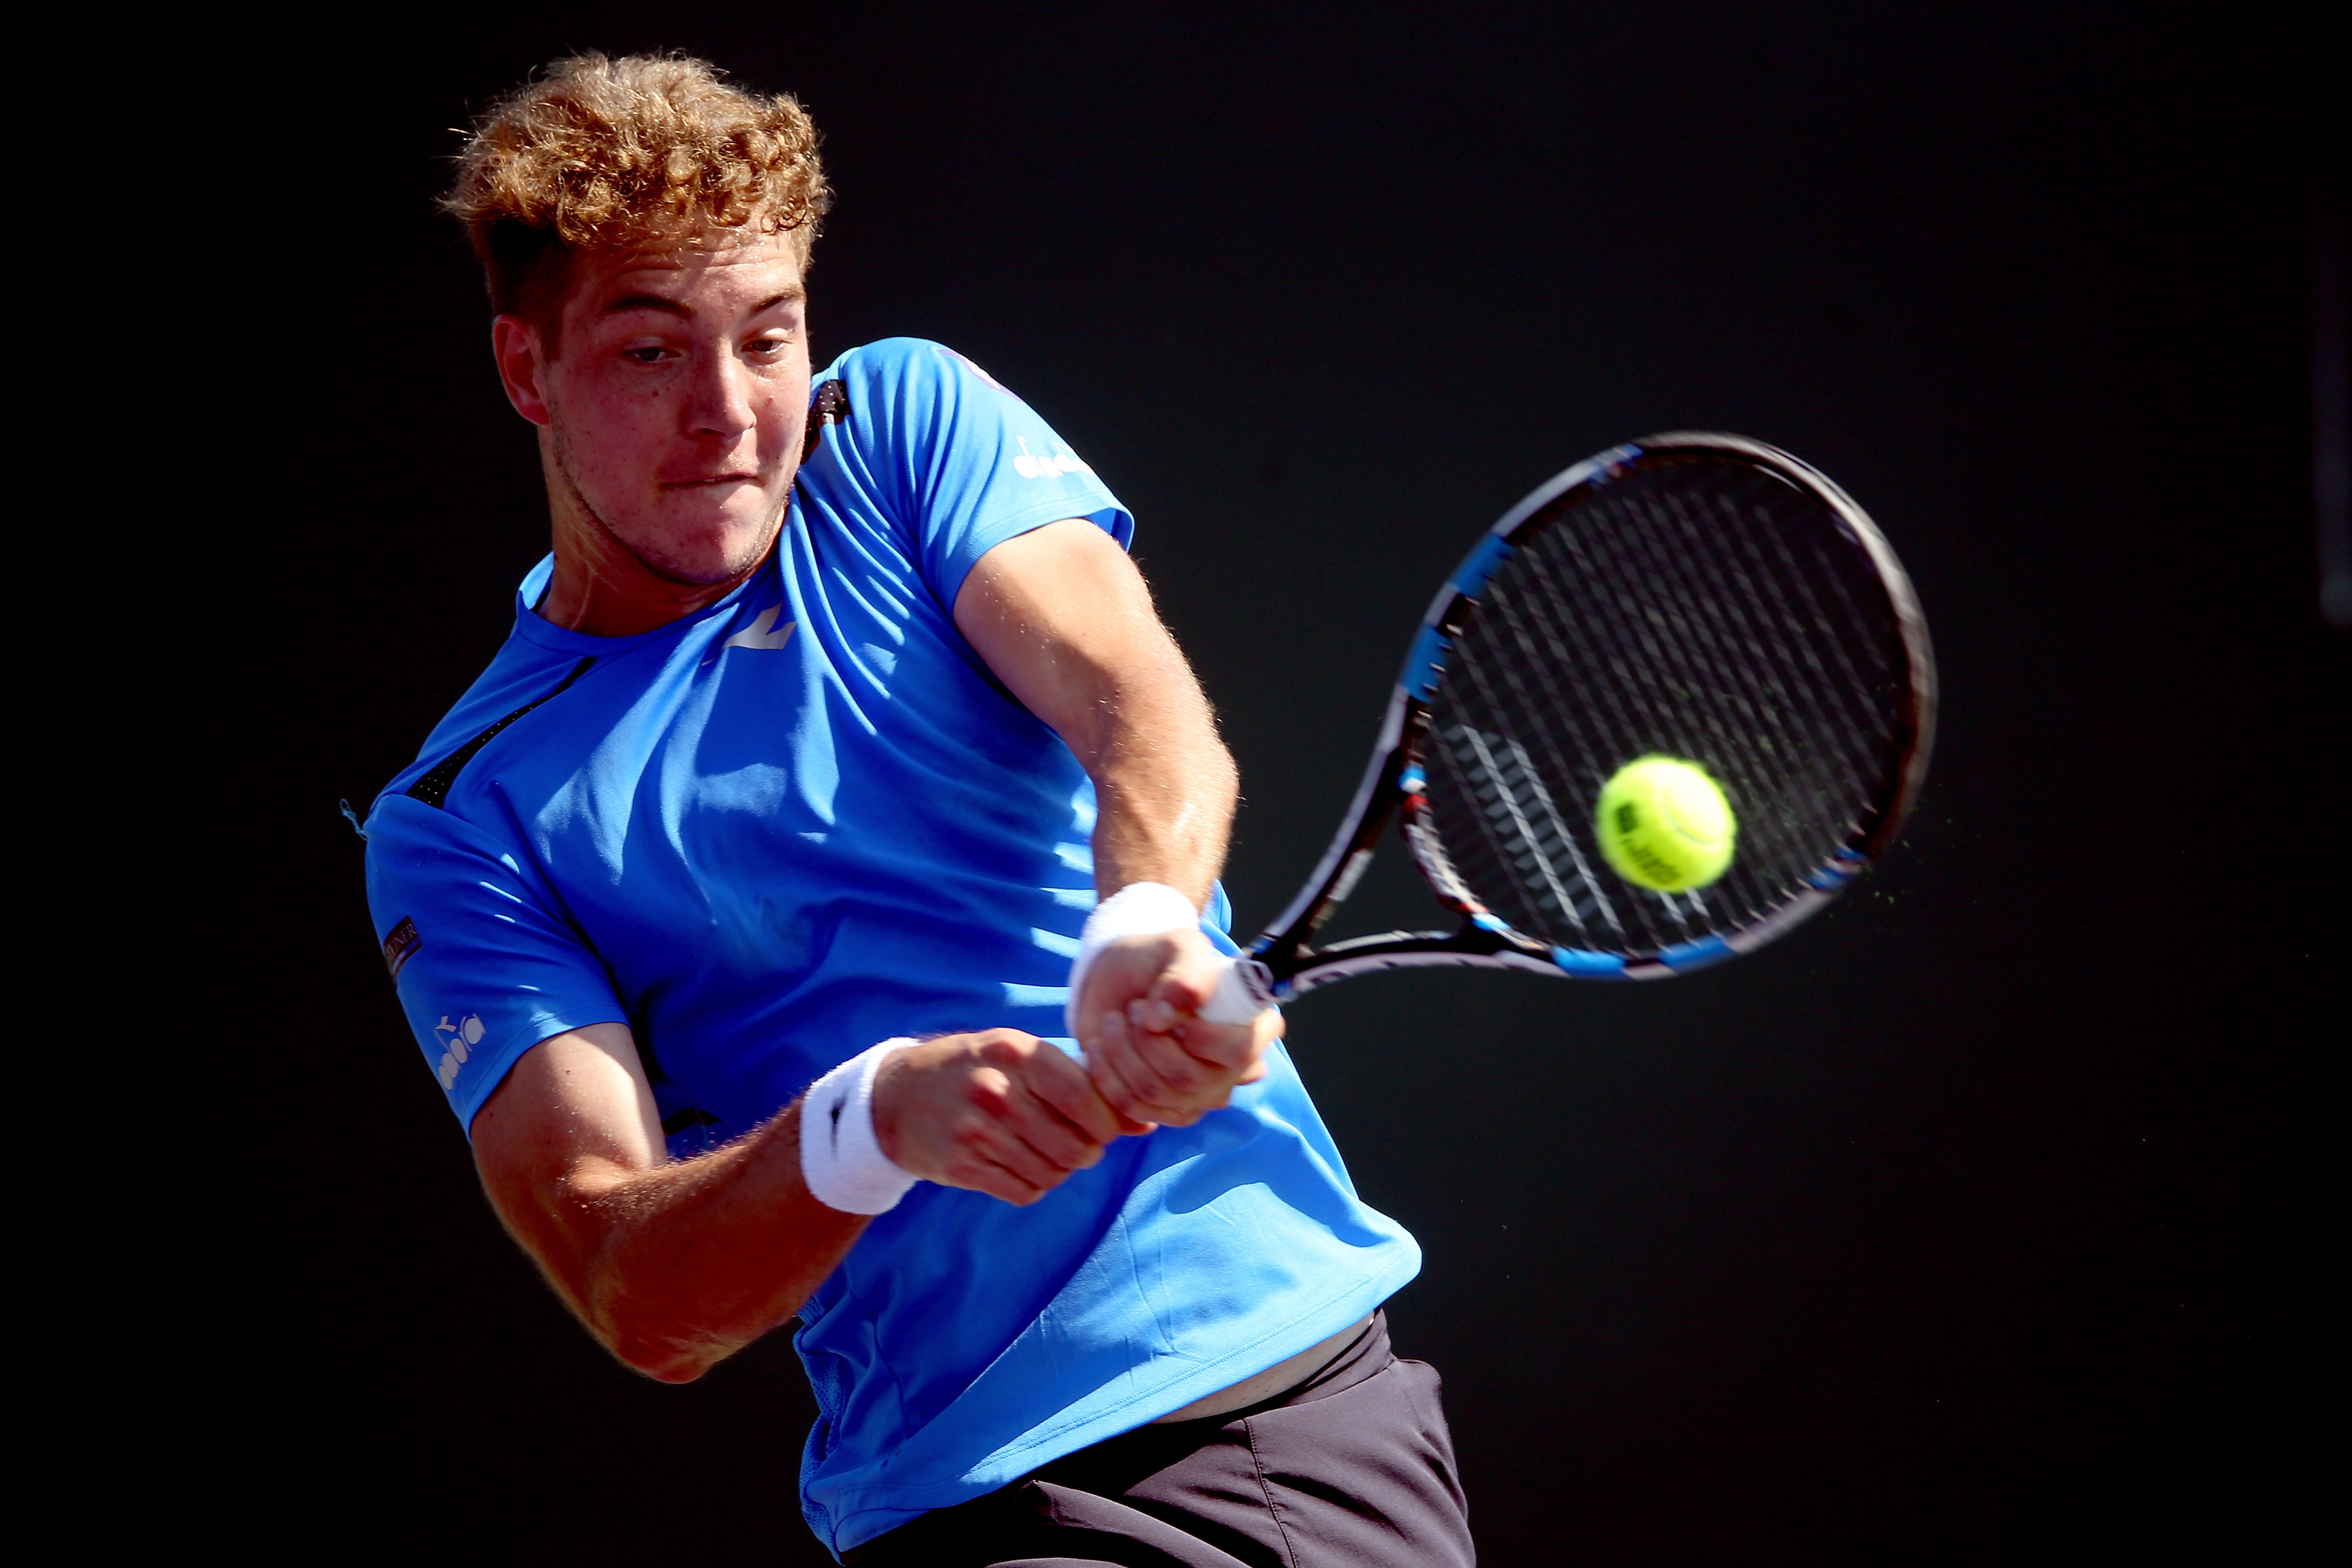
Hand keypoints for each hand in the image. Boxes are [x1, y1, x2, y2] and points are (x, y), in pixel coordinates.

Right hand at [868, 1030, 1131, 1205]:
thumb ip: (1082, 1084)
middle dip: (1086, 1152)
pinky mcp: (960, 1165)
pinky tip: (1019, 1166)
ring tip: (1045, 1153)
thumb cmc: (974, 1070)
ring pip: (1052, 1172)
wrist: (896, 1096)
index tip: (1103, 1127)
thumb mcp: (1021, 1058)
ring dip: (1058, 1170)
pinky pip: (1023, 1191)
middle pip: (1076, 1145)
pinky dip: (1032, 1186)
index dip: (1107, 1122)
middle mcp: (995, 1089)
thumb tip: (1147, 1123)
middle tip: (1076, 1145)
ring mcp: (974, 1129)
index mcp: (1016, 1052)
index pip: (1086, 1097)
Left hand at [1077, 928, 1283, 1127]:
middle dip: (1148, 1041)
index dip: (1200, 1039)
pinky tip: (1101, 1047)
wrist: (1119, 980)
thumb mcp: (1178, 946)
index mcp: (1254, 1027)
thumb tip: (1164, 1018)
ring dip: (1123, 1053)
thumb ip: (1185, 972)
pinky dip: (1107, 1076)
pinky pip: (1134, 1109)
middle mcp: (1235, 1070)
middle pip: (1193, 1080)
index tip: (1161, 1013)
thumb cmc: (1158, 960)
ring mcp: (1202, 1096)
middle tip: (1133, 1008)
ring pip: (1159, 1095)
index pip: (1240, 1052)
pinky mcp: (1167, 1110)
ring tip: (1114, 1020)